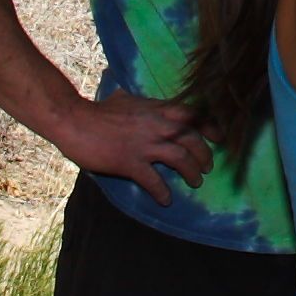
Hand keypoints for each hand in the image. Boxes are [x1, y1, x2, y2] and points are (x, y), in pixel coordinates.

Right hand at [50, 90, 211, 202]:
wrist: (75, 122)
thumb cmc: (97, 111)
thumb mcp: (124, 98)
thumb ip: (136, 100)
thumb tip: (132, 96)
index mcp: (157, 109)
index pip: (193, 115)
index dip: (210, 126)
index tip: (220, 138)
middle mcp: (156, 125)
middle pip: (191, 138)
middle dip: (204, 154)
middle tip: (207, 167)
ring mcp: (144, 144)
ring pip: (180, 158)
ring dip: (191, 172)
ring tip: (196, 182)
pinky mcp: (130, 162)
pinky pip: (153, 180)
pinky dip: (162, 191)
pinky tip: (165, 199)